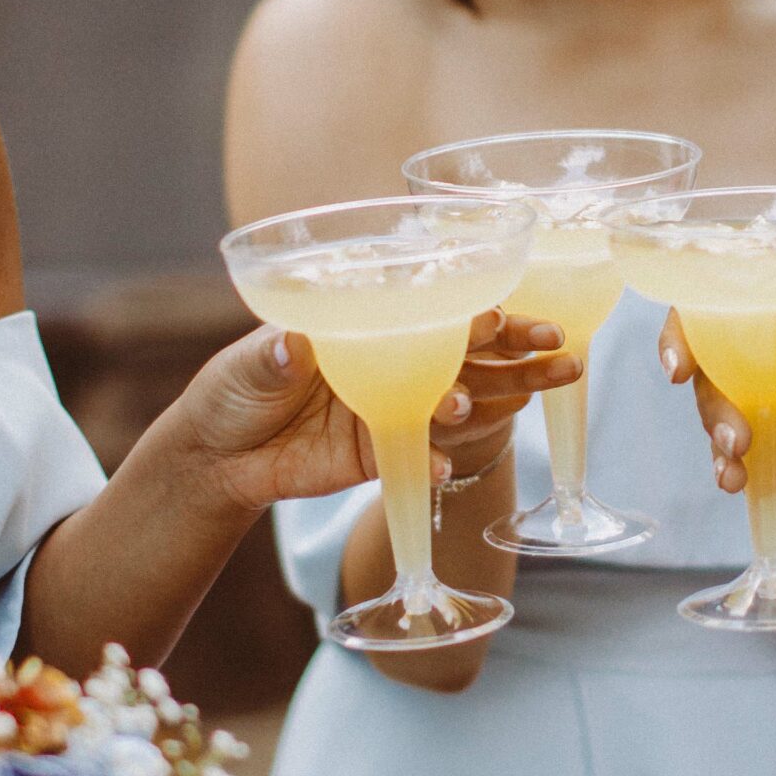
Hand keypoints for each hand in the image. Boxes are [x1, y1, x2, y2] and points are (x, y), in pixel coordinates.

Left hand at [177, 317, 580, 516]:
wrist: (216, 457)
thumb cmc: (234, 387)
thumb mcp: (248, 363)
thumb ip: (275, 354)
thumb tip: (292, 344)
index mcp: (371, 325)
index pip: (432, 312)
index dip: (471, 310)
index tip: (500, 312)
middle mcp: (394, 362)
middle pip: (468, 354)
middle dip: (517, 351)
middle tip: (558, 349)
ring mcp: (393, 410)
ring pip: (462, 402)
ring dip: (500, 399)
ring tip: (530, 397)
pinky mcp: (381, 454)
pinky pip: (420, 457)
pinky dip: (436, 461)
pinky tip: (446, 464)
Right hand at [660, 316, 775, 506]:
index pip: (717, 312)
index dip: (684, 330)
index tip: (678, 361)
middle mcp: (755, 361)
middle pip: (707, 370)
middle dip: (711, 402)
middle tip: (733, 435)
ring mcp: (752, 404)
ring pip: (714, 413)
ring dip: (718, 436)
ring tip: (738, 459)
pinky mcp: (756, 445)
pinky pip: (728, 454)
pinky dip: (726, 467)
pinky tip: (734, 481)